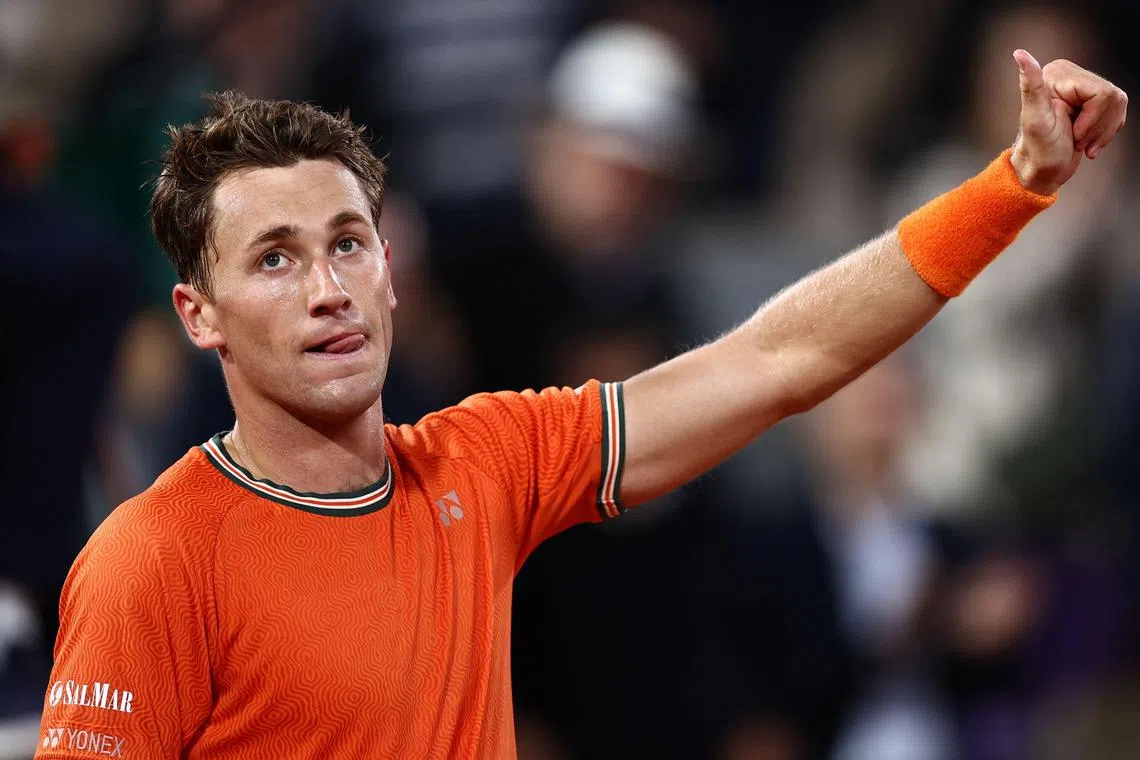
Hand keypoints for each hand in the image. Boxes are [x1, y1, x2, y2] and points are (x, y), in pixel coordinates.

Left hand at [1009, 49, 1127, 194]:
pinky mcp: (1094, 103)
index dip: (1091, 118)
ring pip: (1118, 105)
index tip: (1072, 133)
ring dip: (1102, 132)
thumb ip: (1030, 85)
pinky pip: (1118, 112)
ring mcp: (1084, 89)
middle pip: (1113, 97)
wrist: (1043, 171)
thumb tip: (1020, 54)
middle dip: (1097, 127)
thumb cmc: (1038, 150)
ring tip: (1080, 143)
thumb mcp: (1034, 118)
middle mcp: (1070, 76)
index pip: (1101, 92)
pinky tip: (1088, 143)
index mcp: (1057, 73)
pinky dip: (1107, 133)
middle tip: (1076, 140)